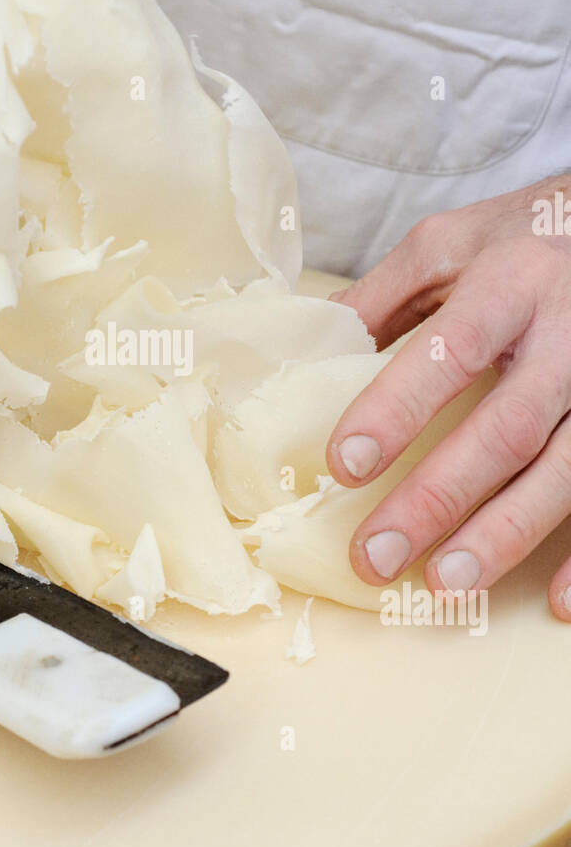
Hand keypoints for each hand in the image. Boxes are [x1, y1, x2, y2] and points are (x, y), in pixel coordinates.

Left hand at [326, 174, 570, 619]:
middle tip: (375, 556)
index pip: (450, 349)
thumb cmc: (522, 242)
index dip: (397, 408)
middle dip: (439, 497)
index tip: (343, 464)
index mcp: (511, 282)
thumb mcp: (449, 244)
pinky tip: (561, 604)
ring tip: (444, 584)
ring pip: (566, 469)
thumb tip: (303, 355)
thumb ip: (381, 297)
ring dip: (505, 535)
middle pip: (506, 427)